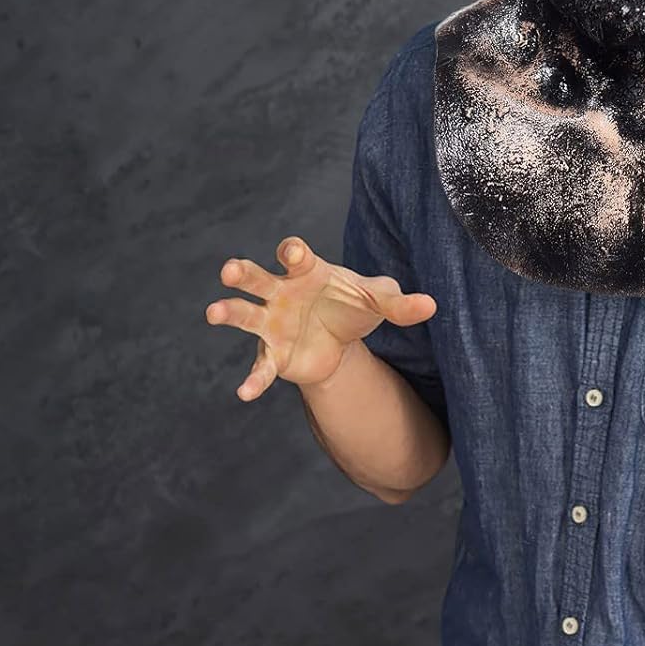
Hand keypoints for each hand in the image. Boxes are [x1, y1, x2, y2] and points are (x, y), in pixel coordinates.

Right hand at [205, 236, 436, 401]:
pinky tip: (244, 393)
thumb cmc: (353, 305)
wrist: (341, 338)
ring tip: (213, 312)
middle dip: (243, 273)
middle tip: (229, 270)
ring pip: (244, 314)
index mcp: (306, 271)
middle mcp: (281, 292)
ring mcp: (271, 323)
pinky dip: (253, 380)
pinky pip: (260, 367)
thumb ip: (401, 303)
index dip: (291, 252)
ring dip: (229, 312)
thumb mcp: (379, 301)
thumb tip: (431, 305)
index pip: (293, 255)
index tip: (291, 252)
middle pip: (256, 278)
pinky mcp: (272, 354)